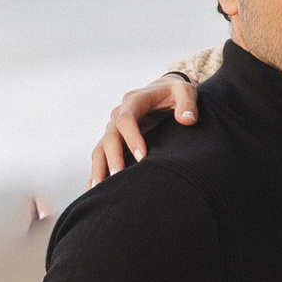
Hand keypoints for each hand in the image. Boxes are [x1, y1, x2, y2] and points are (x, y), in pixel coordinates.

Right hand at [89, 70, 200, 185]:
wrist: (164, 92)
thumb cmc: (175, 92)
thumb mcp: (184, 91)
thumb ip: (187, 103)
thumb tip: (187, 120)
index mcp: (134, 101)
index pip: (126, 119)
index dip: (132, 138)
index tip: (142, 157)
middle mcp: (119, 115)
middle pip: (110, 137)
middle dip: (113, 157)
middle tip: (119, 176)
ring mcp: (114, 128)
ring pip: (101, 149)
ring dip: (99, 168)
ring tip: (99, 189)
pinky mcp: (115, 140)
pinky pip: (101, 157)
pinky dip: (97, 172)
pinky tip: (93, 190)